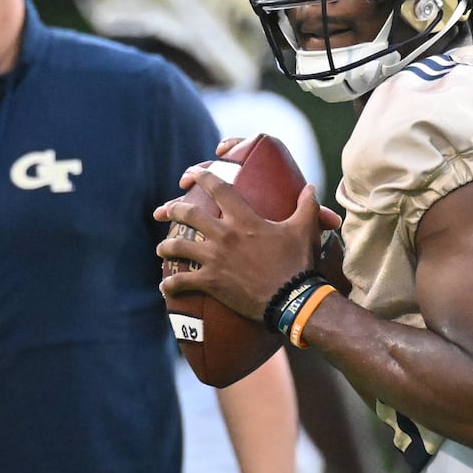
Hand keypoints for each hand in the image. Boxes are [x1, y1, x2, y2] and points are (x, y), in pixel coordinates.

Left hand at [155, 165, 339, 320]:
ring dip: (166, 247)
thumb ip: (307, 205)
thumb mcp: (304, 229)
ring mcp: (214, 259)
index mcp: (244, 219)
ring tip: (161, 249)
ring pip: (177, 247)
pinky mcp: (211, 282)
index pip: (218, 188)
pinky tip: (165, 286)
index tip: (190, 174)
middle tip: (165, 211)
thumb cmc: (298, 263)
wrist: (292, 299)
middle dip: (173, 210)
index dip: (201, 176)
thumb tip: (311, 186)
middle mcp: (224, 235)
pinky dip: (171, 284)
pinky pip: (182, 281)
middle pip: (188, 214)